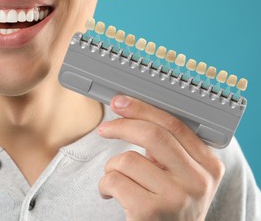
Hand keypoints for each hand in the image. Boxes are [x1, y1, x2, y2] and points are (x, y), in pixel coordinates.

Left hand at [98, 95, 224, 220]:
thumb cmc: (170, 205)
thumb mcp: (182, 176)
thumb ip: (169, 149)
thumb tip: (131, 112)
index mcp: (209, 165)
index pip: (174, 125)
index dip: (143, 109)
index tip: (122, 102)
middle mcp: (198, 181)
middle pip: (152, 135)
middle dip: (122, 125)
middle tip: (105, 128)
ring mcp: (175, 197)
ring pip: (127, 159)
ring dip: (112, 166)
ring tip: (118, 180)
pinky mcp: (150, 211)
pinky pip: (114, 180)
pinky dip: (104, 183)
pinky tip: (110, 193)